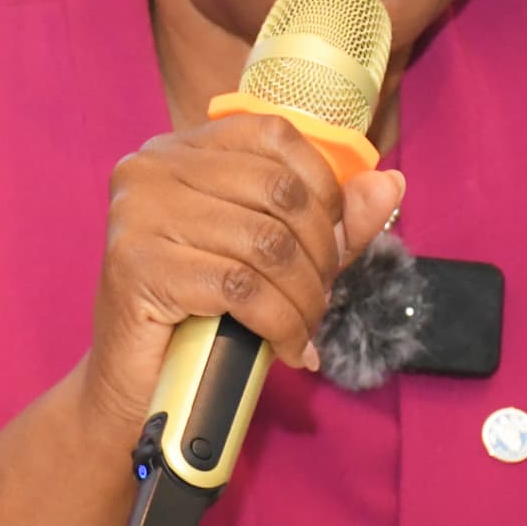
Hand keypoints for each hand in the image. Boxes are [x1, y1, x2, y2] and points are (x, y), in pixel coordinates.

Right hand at [80, 112, 405, 436]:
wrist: (135, 390)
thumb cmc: (202, 317)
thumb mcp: (272, 258)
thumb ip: (328, 219)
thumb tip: (391, 183)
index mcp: (181, 149)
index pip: (276, 135)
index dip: (325, 189)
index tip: (335, 243)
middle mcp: (152, 168)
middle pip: (278, 191)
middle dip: (321, 254)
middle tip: (321, 299)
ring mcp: (139, 213)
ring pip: (266, 243)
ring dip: (305, 299)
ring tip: (306, 330)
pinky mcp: (137, 265)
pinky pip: (241, 287)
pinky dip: (281, 325)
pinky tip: (288, 349)